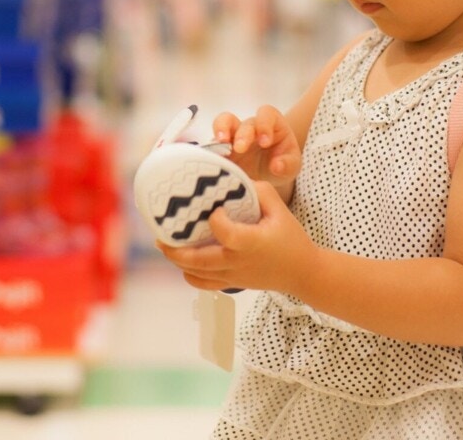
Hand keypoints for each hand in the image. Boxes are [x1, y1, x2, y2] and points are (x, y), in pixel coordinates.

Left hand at [158, 181, 314, 293]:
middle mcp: (237, 262)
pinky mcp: (230, 284)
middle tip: (160, 235)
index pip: (224, 233)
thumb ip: (259, 191)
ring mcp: (232, 276)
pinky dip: (189, 273)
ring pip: (196, 274)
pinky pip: (202, 284)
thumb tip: (234, 179)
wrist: (302, 273)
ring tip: (166, 244)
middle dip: (175, 249)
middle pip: (198, 261)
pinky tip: (184, 260)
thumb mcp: (280, 210)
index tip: (215, 209)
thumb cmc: (291, 239)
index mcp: (251, 243)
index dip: (215, 220)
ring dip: (178, 260)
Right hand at [212, 105, 301, 189]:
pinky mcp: (221, 148)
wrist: (268, 177)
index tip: (264, 142)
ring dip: (221, 129)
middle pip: (244, 122)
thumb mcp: (291, 166)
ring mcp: (234, 135)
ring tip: (219, 142)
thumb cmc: (281, 164)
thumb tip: (276, 165)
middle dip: (242, 134)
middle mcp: (252, 127)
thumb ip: (287, 164)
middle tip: (240, 148)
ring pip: (223, 122)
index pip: (266, 114)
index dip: (264, 124)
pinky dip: (211, 148)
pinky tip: (211, 157)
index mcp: (272, 125)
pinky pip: (212, 142)